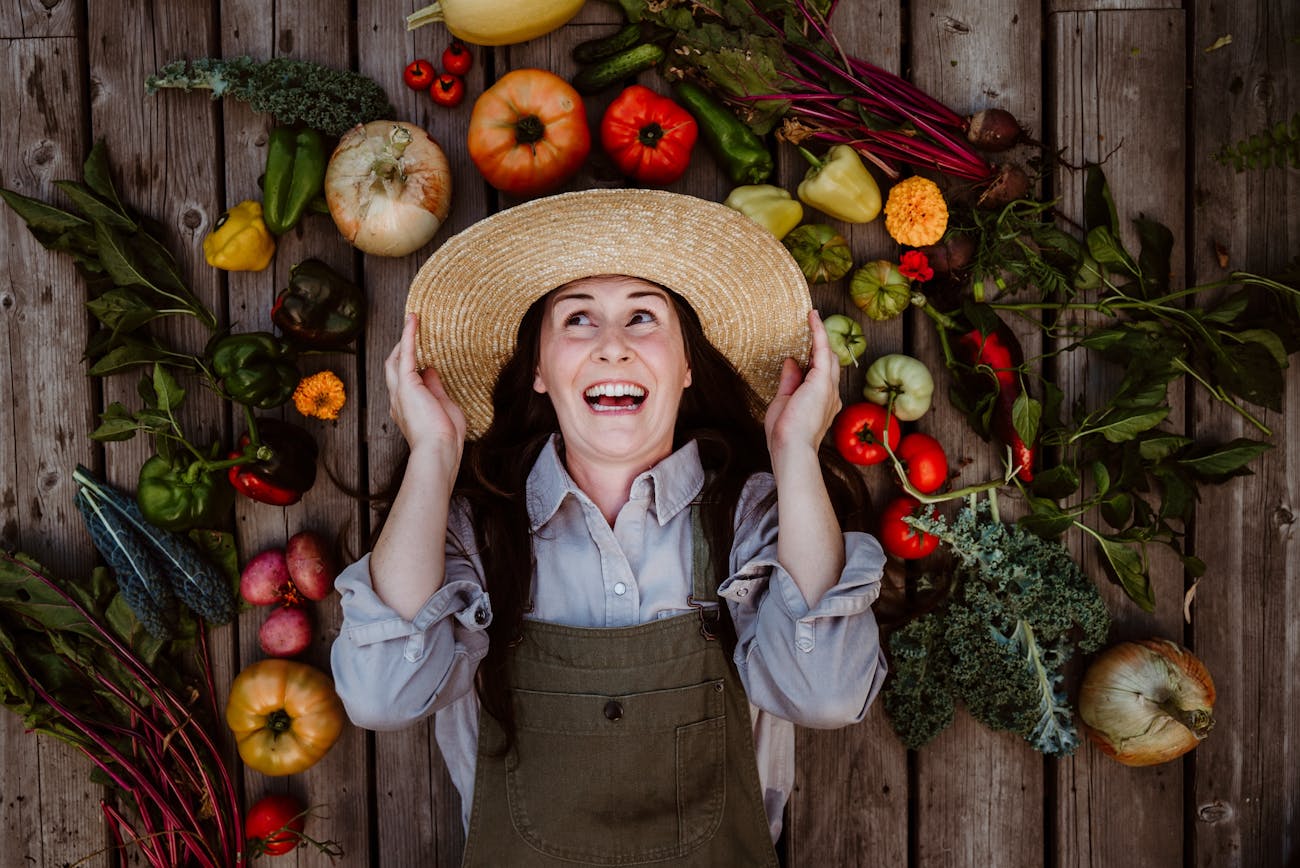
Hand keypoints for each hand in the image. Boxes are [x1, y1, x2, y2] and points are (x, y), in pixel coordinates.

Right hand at [384, 313, 466, 466]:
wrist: (439, 449)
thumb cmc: (445, 437)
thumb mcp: (443, 408)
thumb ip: (436, 389)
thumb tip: (431, 370)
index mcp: (406, 409)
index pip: (406, 383)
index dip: (412, 368)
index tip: (423, 358)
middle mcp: (398, 400)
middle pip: (393, 368)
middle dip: (400, 351)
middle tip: (412, 334)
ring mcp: (400, 392)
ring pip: (394, 360)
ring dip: (403, 340)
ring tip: (412, 322)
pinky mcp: (407, 384)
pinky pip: (406, 354)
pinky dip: (409, 336)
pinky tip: (413, 320)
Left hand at [764, 309, 841, 455]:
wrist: (791, 448)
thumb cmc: (785, 433)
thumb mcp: (783, 402)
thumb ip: (789, 381)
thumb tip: (790, 361)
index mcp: (822, 402)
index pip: (821, 376)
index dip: (815, 359)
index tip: (807, 346)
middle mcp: (831, 394)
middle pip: (830, 364)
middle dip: (821, 346)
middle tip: (810, 326)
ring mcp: (829, 388)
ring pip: (829, 356)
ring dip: (821, 337)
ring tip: (812, 318)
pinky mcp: (823, 381)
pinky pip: (823, 350)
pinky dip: (818, 332)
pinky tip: (812, 317)